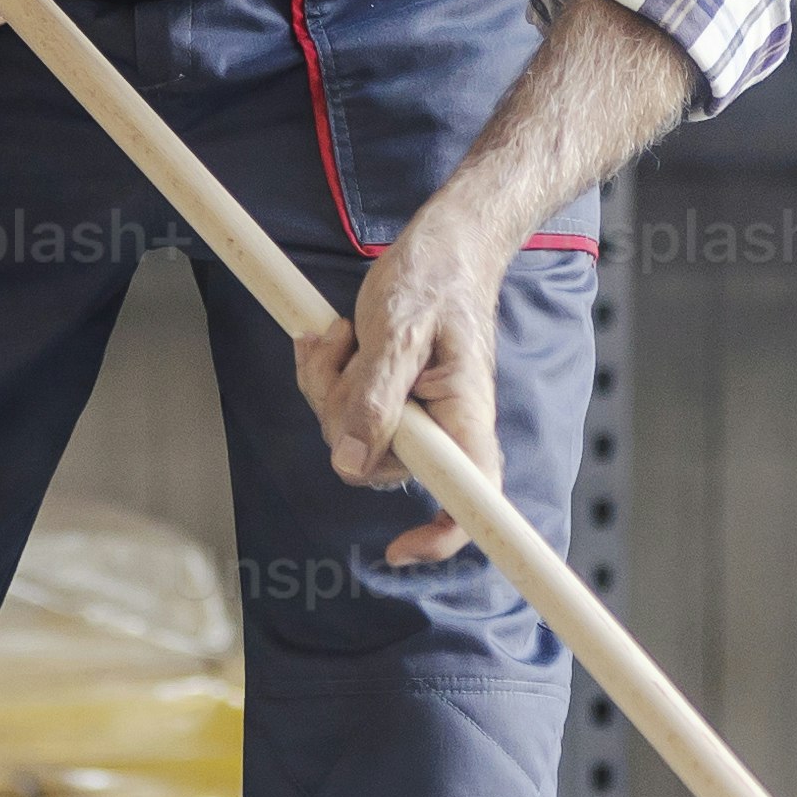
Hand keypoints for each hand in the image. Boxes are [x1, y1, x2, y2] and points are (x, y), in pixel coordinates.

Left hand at [296, 205, 513, 568]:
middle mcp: (442, 429)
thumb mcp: (398, 331)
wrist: (443, 246)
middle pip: (375, 465)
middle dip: (341, 413)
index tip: (398, 550)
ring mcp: (413, 418)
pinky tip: (334, 339)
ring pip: (348, 438)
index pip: (469, 504)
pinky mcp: (388, 402)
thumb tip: (350, 462)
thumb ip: (374, 397)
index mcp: (464, 418)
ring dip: (329, 384)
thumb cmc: (436, 279)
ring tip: (345, 333)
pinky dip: (327, 376)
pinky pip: (340, 413)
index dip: (438, 539)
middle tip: (345, 349)